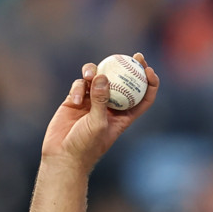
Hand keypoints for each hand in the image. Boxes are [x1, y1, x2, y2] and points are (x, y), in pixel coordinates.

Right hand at [40, 52, 158, 173]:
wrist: (62, 155)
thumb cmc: (85, 146)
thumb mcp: (97, 124)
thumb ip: (101, 100)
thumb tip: (104, 76)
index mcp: (124, 116)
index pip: (143, 97)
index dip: (150, 83)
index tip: (149, 70)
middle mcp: (110, 107)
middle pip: (124, 82)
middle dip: (131, 67)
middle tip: (136, 55)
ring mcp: (92, 101)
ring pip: (99, 78)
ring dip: (96, 72)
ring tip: (90, 76)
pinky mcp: (75, 99)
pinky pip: (80, 85)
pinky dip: (78, 88)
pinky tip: (74, 100)